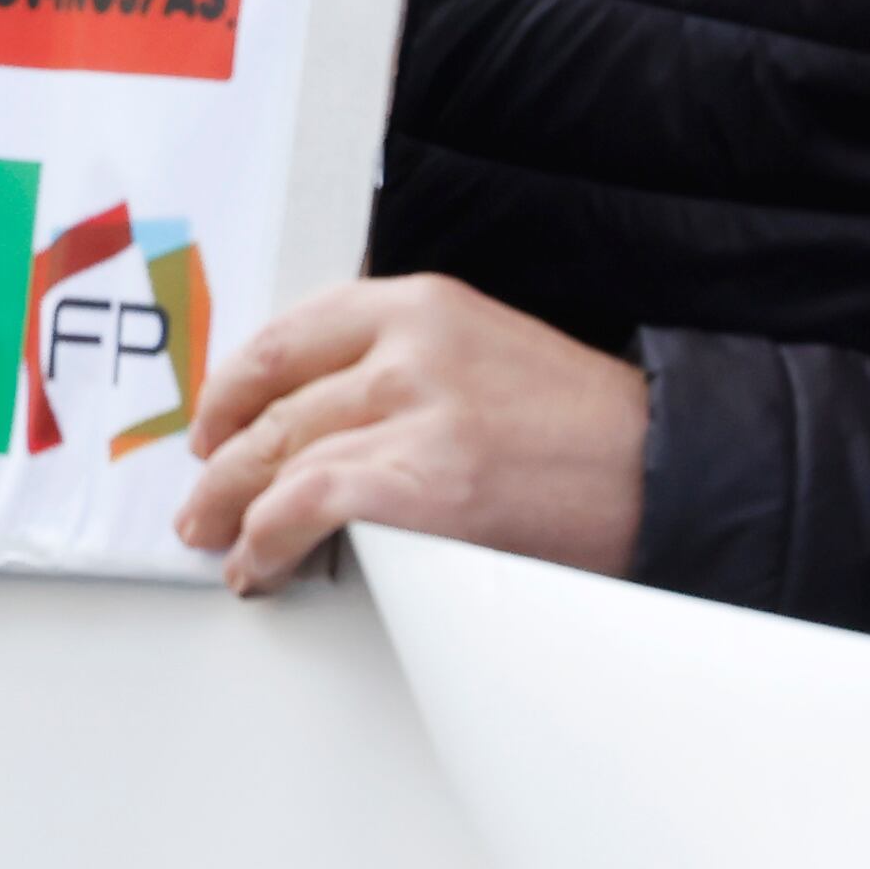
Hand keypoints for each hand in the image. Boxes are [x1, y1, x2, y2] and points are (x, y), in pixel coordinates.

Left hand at [173, 272, 651, 591]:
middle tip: (198, 500)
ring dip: (232, 510)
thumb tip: (305, 420)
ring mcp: (418, 411)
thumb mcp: (481, 355)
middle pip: (275, 405)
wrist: (671, 471)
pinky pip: (308, 505)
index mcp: (418, 305)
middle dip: (219, 462)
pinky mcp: (429, 481)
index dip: (231, 391)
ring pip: (281, 457)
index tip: (212, 425)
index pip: (286, 340)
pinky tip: (260, 563)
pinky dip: (268, 539)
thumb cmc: (582, 429)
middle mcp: (409, 347)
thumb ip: (396, 366)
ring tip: (219, 542)